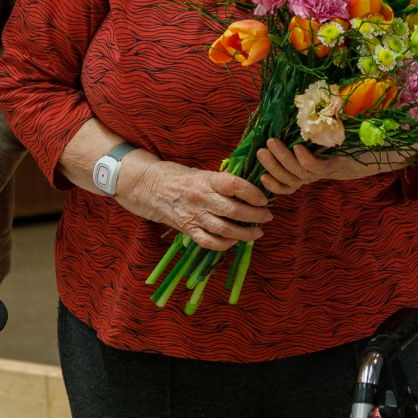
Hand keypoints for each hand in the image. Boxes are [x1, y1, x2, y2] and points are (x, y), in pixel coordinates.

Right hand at [116, 156, 271, 251]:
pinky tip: (235, 241)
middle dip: (256, 215)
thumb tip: (251, 189)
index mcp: (207, 180)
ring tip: (257, 233)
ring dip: (245, 233)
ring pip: (225, 229)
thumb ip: (223, 182)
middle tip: (267, 216)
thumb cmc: (181, 177)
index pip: (235, 185)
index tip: (264, 198)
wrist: (150, 187)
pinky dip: (225, 244)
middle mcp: (201, 198)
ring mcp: (194, 215)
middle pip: (234, 210)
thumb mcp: (203, 173)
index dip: (253, 193)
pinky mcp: (188, 229)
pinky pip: (209, 242)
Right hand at [255, 138, 412, 195]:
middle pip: (292, 179)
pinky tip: (298, 147)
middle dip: (273, 166)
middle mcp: (327, 173)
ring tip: (270, 144)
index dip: (275, 179)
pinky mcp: (346, 166)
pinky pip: (321, 167)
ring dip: (284, 160)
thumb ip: (323, 129)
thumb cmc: (373, 137)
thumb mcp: (342, 133)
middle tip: (259, 151)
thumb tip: (300, 113)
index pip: (292, 181)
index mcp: (324, 167)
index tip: (260, 169)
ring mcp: (336, 170)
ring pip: (302, 174)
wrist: (402, 145)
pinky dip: (307, 159)